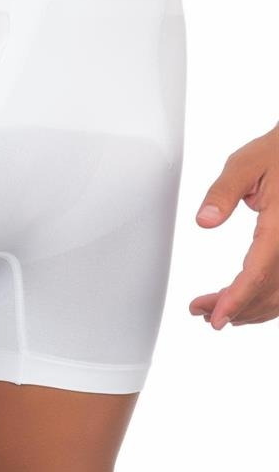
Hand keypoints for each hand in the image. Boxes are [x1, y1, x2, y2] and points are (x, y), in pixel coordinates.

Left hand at [189, 123, 278, 329]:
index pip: (257, 272)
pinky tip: (244, 304)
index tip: (216, 317)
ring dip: (248, 309)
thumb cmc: (275, 155)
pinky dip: (265, 302)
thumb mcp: (243, 165)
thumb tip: (204, 221)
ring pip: (278, 295)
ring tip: (214, 310)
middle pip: (266, 290)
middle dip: (233, 307)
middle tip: (200, 310)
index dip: (236, 299)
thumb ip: (222, 193)